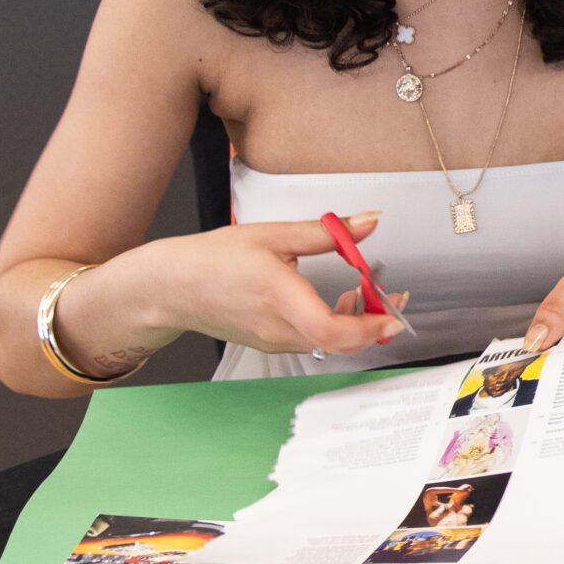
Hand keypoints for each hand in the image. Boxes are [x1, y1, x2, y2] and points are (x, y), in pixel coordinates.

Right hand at [76, 214, 410, 365]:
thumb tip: (370, 220)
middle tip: (391, 297)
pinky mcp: (271, 343)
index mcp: (279, 298)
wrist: (170, 287)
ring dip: (357, 323)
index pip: (332, 331)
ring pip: (329, 343)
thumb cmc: (213, 259)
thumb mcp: (274, 235)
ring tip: (364, 291)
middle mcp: (278, 328)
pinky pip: (314, 341)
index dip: (370, 328)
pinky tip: (339, 302)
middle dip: (375, 322)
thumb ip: (328, 232)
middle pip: (341, 342)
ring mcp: (274, 341)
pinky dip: (336, 325)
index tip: (393, 314)